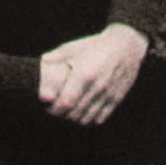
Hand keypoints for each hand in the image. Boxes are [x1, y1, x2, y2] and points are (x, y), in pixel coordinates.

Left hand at [33, 26, 149, 122]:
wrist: (125, 44)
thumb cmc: (95, 45)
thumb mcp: (72, 48)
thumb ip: (54, 58)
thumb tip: (39, 64)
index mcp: (84, 74)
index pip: (65, 103)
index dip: (54, 110)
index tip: (49, 107)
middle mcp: (97, 87)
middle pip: (74, 114)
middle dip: (62, 116)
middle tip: (57, 111)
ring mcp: (108, 95)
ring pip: (86, 119)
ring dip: (75, 120)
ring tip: (69, 113)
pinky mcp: (116, 99)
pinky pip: (100, 119)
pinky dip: (89, 120)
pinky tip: (83, 113)